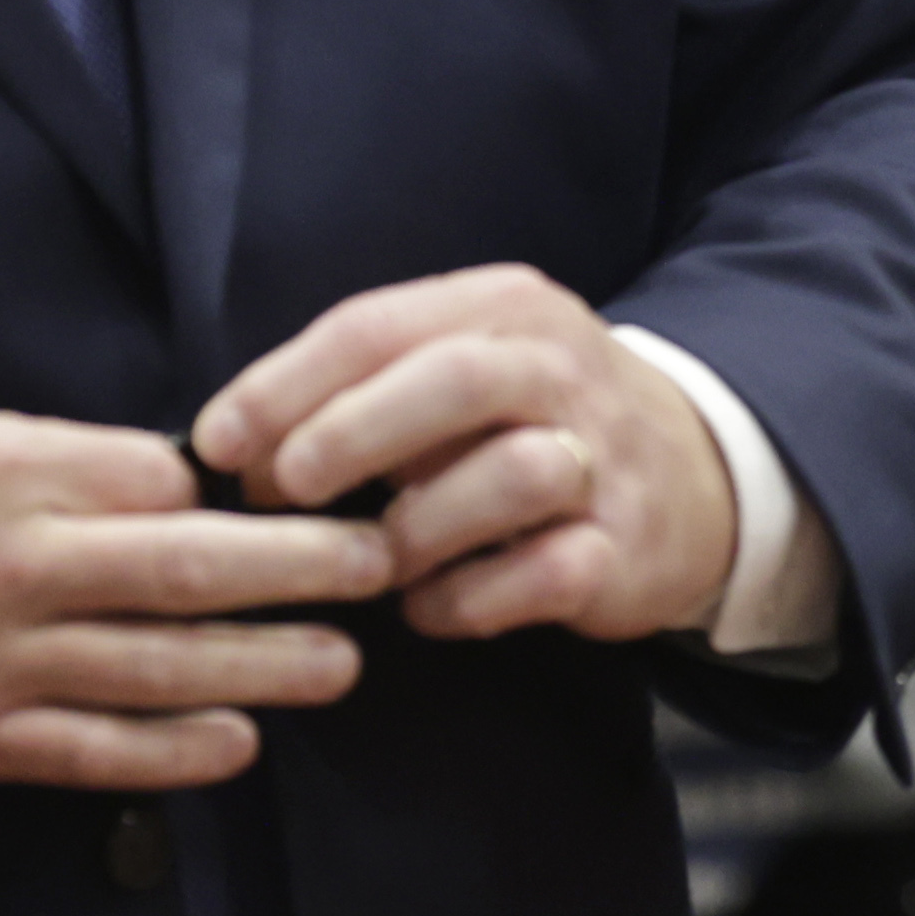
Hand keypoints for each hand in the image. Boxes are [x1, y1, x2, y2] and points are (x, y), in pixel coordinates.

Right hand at [0, 385, 394, 787]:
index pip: (165, 479)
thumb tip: (145, 465)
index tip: (299, 486)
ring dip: (268, 665)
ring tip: (346, 661)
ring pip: (163, 668)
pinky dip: (175, 752)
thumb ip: (41, 443)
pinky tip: (240, 741)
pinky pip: (94, 752)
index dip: (242, 484)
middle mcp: (14, 570)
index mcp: (5, 475)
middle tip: (380, 563)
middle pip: (193, 568)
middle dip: (304, 567)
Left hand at [196, 264, 761, 645]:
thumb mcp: (460, 365)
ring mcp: (604, 457)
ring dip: (418, 528)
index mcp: (505, 309)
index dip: (284, 384)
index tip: (216, 443)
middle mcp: (562, 369)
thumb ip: (361, 388)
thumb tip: (228, 446)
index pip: (379, 325)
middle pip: (455, 379)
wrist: (698, 471)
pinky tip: (433, 606)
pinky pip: (542, 574)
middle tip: (283, 489)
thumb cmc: (531, 420)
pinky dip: (467, 601)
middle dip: (351, 434)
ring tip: (377, 560)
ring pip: (510, 476)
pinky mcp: (627, 546)